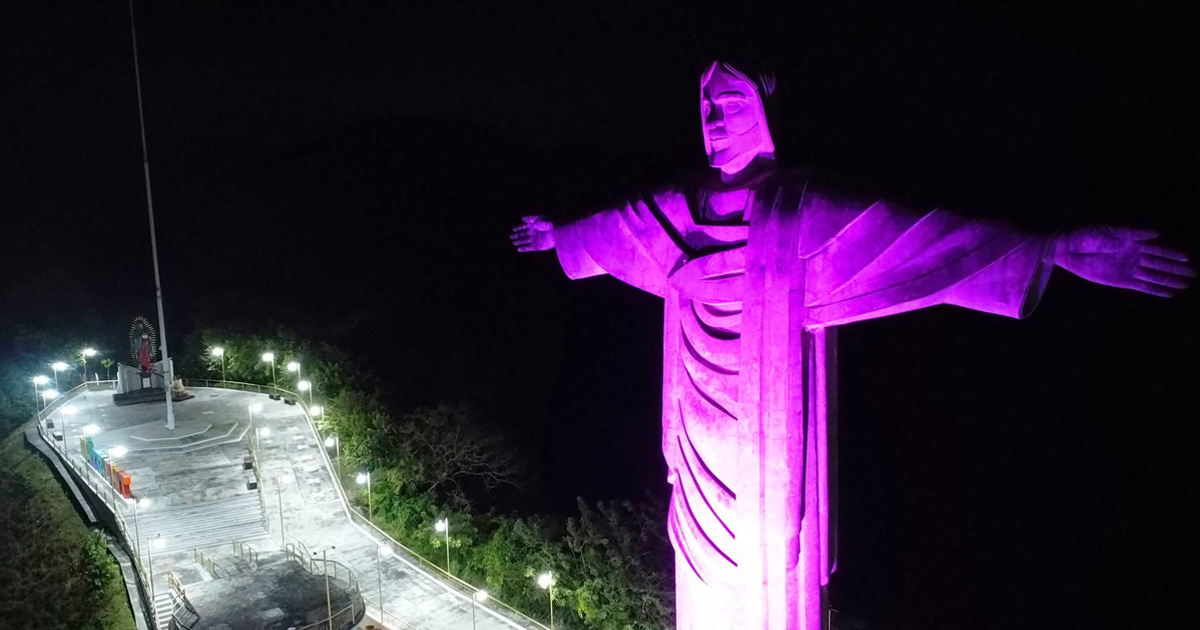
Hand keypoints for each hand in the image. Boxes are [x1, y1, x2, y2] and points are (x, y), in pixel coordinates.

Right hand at [510, 215, 555, 251]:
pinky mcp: (538, 246)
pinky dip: (524, 249)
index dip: (519, 228)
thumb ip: (529, 219)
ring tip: (514, 243)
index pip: (525, 227)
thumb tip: (522, 218)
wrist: (556, 232)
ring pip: (525, 241)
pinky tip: (519, 249)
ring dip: (519, 242)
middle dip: (517, 236)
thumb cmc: (547, 223)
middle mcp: (534, 233)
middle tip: (510, 237)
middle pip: (524, 235)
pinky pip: (529, 248)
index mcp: (534, 226)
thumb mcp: (537, 219)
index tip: (513, 230)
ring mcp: (536, 240)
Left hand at [1052, 226, 1192, 296]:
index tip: (1188, 258)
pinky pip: (1141, 286)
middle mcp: (1134, 257)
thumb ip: (1134, 233)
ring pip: (1154, 277)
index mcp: (1134, 242)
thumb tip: (1157, 233)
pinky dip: (1154, 290)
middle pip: (1160, 265)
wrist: (1069, 248)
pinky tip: (1168, 293)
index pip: (1159, 250)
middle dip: (1176, 270)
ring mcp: (1129, 269)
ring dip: (1169, 281)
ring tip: (1185, 285)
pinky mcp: (1121, 281)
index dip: (1173, 255)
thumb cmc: (1088, 235)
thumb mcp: (1110, 230)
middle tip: (1193, 274)